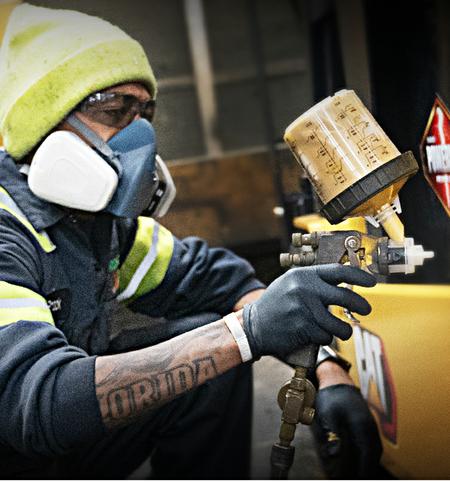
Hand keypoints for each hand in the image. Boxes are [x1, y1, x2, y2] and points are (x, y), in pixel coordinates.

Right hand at [242, 264, 375, 358]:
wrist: (253, 325)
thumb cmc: (275, 304)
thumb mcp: (290, 283)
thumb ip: (313, 280)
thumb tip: (342, 280)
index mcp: (303, 275)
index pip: (339, 271)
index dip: (360, 276)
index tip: (371, 281)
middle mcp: (305, 289)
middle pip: (346, 297)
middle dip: (361, 305)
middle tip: (366, 309)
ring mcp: (304, 309)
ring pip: (339, 323)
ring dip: (344, 329)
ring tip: (340, 329)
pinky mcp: (303, 328)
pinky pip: (326, 335)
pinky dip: (324, 337)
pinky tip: (314, 334)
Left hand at [313, 382, 382, 478]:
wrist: (336, 379)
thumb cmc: (331, 396)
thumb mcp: (328, 414)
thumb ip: (333, 434)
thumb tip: (335, 454)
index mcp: (361, 426)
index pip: (367, 455)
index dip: (364, 469)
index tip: (358, 479)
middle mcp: (369, 427)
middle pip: (373, 455)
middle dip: (367, 468)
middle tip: (357, 477)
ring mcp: (370, 425)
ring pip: (374, 450)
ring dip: (368, 462)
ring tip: (360, 472)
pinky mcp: (366, 423)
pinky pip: (371, 443)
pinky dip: (367, 454)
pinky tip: (361, 459)